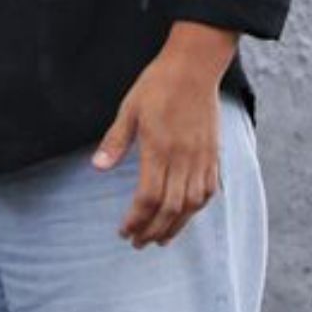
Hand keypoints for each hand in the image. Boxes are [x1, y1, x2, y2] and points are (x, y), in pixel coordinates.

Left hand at [92, 22, 237, 247]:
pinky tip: (185, 215)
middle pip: (170, 208)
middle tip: (138, 243)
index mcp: (159, 149)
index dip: (136, 219)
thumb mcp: (129, 109)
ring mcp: (202, 158)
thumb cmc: (158, 85)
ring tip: (160, 239)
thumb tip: (98, 168)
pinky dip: (195, 209)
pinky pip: (208, 191)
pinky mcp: (214, 155)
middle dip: (153, 230)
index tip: (124, 231)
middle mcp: (184, 159)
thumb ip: (115, 141)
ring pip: (192, 205)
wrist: (194, 68)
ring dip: (175, 226)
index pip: (148, 197)